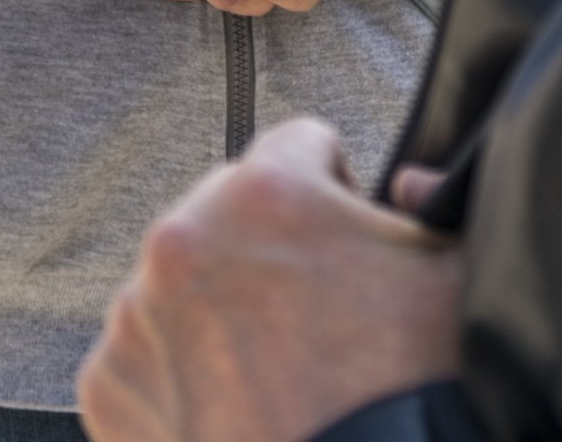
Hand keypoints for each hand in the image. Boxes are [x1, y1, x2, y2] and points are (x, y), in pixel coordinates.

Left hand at [78, 116, 463, 441]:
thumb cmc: (407, 399)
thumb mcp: (453, 281)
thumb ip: (432, 207)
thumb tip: (411, 186)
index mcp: (266, 190)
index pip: (302, 146)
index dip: (337, 197)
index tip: (347, 250)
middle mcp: (186, 236)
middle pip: (231, 215)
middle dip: (267, 257)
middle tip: (312, 327)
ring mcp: (139, 312)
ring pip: (182, 287)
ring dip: (219, 316)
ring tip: (273, 380)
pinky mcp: (109, 385)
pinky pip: (142, 360)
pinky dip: (177, 381)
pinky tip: (232, 414)